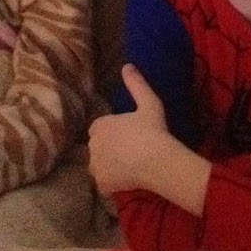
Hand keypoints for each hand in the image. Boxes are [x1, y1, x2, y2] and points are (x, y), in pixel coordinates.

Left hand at [88, 64, 172, 195]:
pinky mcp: (102, 184)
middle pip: (97, 148)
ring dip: (109, 167)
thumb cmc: (153, 130)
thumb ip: (136, 84)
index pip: (99, 129)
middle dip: (108, 149)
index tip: (128, 136)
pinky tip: (126, 182)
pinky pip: (104, 184)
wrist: (159, 161)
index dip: (112, 133)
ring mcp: (96, 167)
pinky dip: (112, 184)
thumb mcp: (148, 103)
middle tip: (130, 153)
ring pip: (99, 166)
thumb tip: (127, 65)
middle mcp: (92, 146)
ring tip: (129, 168)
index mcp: (100, 126)